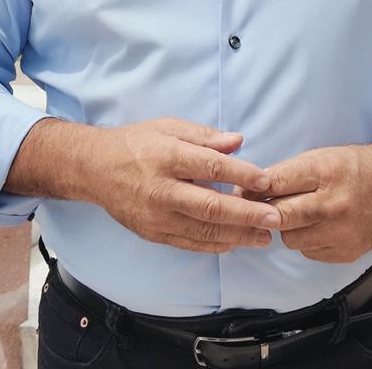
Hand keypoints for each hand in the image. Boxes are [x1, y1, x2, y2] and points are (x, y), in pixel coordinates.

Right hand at [90, 118, 279, 254]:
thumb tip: (238, 141)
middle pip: (210, 206)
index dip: (241, 174)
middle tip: (275, 218)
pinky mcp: (152, 233)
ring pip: (202, 231)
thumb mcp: (169, 126)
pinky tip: (235, 242)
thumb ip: (204, 136)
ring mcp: (156, 216)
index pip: (211, 167)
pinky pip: (189, 243)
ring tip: (264, 235)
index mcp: (166, 156)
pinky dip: (214, 245)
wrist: (95, 169)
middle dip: (247, 214)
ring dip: (237, 235)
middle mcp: (161, 190)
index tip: (266, 181)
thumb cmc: (137, 142)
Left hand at [260, 143, 371, 263]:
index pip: (277, 183)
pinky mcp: (346, 252)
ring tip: (297, 213)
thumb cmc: (352, 167)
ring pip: (291, 239)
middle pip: (280, 216)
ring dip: (287, 227)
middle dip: (265, 211)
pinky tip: (316, 226)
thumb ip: (285, 173)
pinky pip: (308, 252)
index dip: (254, 188)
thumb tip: (248, 189)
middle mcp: (334, 204)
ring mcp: (342, 232)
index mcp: (325, 172)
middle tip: (261, 206)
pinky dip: (306, 240)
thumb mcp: (319, 157)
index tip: (242, 190)